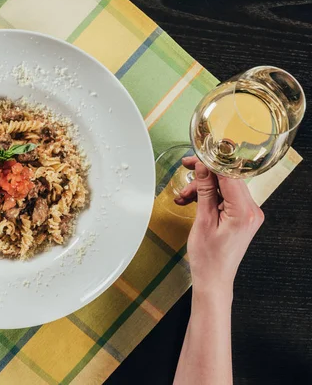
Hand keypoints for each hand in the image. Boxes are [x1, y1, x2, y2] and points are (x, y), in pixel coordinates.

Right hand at [176, 156, 263, 296]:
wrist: (213, 279)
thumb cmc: (208, 258)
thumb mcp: (202, 221)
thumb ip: (205, 191)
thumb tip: (202, 168)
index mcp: (244, 212)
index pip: (230, 175)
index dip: (211, 163)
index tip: (196, 158)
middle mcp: (252, 211)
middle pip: (228, 180)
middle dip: (204, 176)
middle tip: (185, 170)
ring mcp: (248, 214)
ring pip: (225, 188)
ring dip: (203, 188)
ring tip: (184, 196)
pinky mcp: (242, 217)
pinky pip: (226, 198)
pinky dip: (210, 197)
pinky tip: (193, 201)